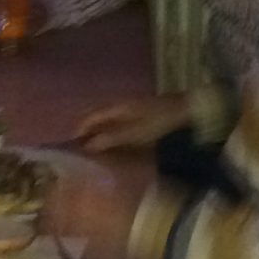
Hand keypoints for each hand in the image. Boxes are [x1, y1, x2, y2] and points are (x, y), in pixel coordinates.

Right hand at [74, 92, 189, 154]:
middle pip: (96, 118)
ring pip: (107, 121)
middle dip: (87, 134)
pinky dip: (111, 133)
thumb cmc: (159, 122)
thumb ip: (110, 138)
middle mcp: (119, 105)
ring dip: (99, 134)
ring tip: (96, 152)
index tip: (72, 148)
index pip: (89, 118)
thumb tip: (87, 145)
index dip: (79, 132)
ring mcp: (130, 108)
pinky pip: (118, 123)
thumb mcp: (133, 133)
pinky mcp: (139, 113)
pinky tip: (115, 145)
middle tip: (82, 153)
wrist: (186, 110)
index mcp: (115, 107)